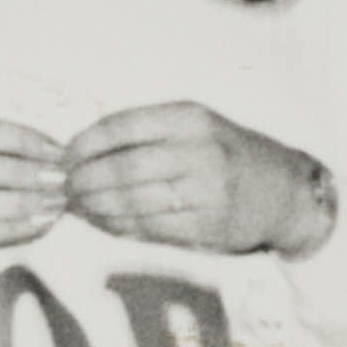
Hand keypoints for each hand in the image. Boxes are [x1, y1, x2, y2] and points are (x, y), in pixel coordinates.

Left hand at [60, 100, 334, 259]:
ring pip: (131, 201)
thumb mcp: (192, 128)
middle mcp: (199, 150)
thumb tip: (77, 154)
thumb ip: (142, 136)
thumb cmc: (227, 155)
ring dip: (94, 208)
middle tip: (63, 189)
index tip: (61, 158)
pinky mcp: (207, 225)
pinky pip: (148, 228)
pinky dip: (117, 227)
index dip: (82, 145)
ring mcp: (206, 190)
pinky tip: (103, 223)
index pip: (119, 126)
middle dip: (82, 181)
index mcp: (188, 117)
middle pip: (121, 168)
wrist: (285, 191)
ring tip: (77, 207)